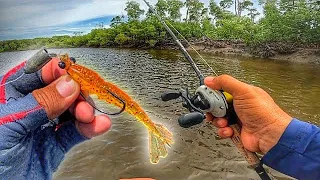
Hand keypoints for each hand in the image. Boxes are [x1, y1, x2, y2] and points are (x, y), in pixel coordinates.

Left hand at [0, 57, 110, 178]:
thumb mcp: (9, 125)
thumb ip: (39, 104)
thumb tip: (67, 85)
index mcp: (9, 97)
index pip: (36, 74)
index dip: (57, 72)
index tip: (75, 74)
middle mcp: (28, 110)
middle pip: (59, 92)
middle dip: (75, 95)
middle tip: (84, 102)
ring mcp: (42, 128)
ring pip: (70, 112)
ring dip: (84, 112)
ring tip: (90, 116)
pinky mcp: (54, 146)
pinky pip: (74, 133)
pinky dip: (89, 129)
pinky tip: (99, 125)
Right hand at [205, 75, 291, 153]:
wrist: (270, 135)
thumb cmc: (263, 112)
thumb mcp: (243, 91)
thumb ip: (225, 82)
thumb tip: (210, 79)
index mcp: (242, 94)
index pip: (222, 90)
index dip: (213, 93)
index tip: (206, 96)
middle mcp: (239, 106)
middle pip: (218, 105)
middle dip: (214, 109)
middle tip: (213, 110)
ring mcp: (238, 119)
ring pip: (219, 118)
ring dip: (218, 121)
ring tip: (224, 122)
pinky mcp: (236, 131)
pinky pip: (223, 130)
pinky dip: (224, 131)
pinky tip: (229, 130)